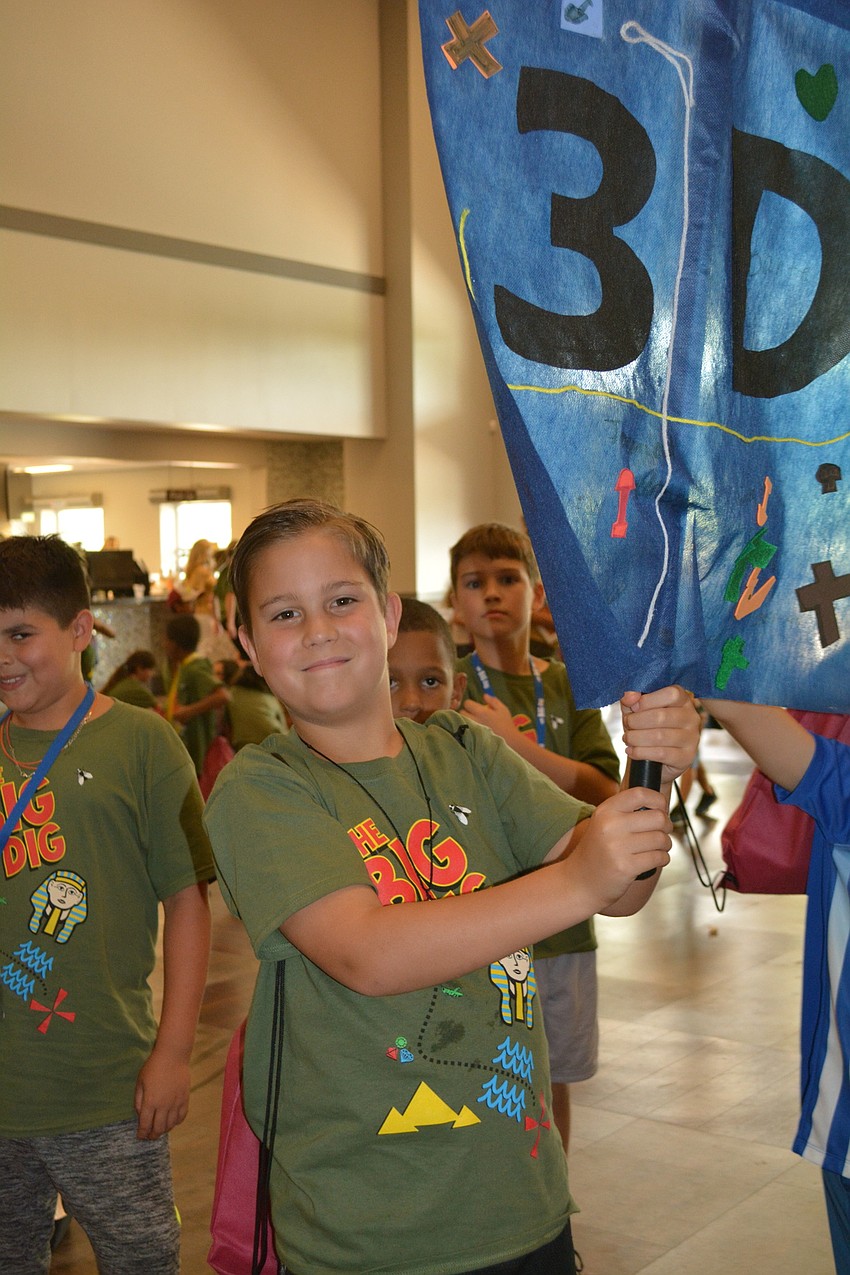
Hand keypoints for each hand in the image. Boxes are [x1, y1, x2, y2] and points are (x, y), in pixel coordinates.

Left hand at [134, 1046, 190, 1139]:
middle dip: (153, 1135)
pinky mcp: (185, 1099)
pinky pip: (182, 1116)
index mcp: (150, 1102)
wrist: (173, 1056)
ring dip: (164, 1130)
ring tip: (160, 1129)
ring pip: (171, 1125)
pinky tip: (172, 1121)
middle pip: (159, 1128)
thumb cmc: (153, 1067)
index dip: (142, 1133)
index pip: (145, 1125)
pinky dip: (176, 1122)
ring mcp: (176, 1103)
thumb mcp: (140, 1082)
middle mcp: (164, 1105)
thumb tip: (140, 1114)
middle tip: (149, 1136)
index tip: (140, 1136)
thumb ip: (138, 1100)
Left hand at [461, 694, 524, 743]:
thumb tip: (484, 695)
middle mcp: (474, 720)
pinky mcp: (471, 738)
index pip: (467, 703)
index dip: (470, 704)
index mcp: (481, 712)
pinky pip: (463, 731)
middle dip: (466, 712)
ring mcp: (472, 730)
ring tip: (472, 723)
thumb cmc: (506, 724)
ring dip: (464, 720)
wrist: (509, 741)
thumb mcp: (503, 709)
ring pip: (461, 722)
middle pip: (461, 712)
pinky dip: (465, 729)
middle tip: (472, 715)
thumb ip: (493, 701)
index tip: (474, 707)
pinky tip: (472, 730)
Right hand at [565, 787, 671, 909]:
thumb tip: (662, 806)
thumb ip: (626, 811)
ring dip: (665, 844)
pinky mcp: (626, 867)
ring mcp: (617, 847)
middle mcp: (610, 825)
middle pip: (658, 817)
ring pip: (661, 839)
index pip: (640, 794)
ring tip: (658, 848)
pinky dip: (662, 858)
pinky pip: (659, 857)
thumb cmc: (599, 850)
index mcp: (606, 810)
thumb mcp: (604, 823)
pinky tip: (655, 859)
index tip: (661, 808)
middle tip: (663, 831)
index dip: (658, 799)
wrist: (580, 881)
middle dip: (667, 825)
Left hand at [620, 685, 700, 786]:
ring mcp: (692, 738)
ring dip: (636, 738)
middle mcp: (692, 717)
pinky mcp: (686, 757)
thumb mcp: (637, 710)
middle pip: (662, 716)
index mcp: (683, 700)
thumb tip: (629, 696)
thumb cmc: (646, 728)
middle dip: (636, 721)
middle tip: (627, 725)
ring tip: (627, 738)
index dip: (647, 700)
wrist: (654, 760)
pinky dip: (640, 752)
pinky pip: (661, 753)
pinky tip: (632, 751)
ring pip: (659, 736)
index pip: (670, 694)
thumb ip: (631, 699)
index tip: (633, 707)